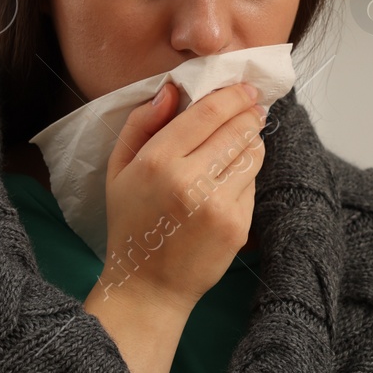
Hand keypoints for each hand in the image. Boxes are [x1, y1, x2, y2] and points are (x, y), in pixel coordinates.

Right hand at [96, 78, 265, 313]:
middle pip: (237, 129)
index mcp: (157, 162)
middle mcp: (189, 181)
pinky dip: (244, 176)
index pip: (207, 113)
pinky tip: (226, 183)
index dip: (232, 95)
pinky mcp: (237, 225)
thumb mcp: (119, 169)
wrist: (149, 284)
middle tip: (253, 105)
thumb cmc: (132, 222)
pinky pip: (251, 184)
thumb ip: (141, 123)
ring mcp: (218, 205)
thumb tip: (172, 89)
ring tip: (240, 141)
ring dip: (250, 141)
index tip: (244, 88)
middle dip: (249, 112)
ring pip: (252, 154)